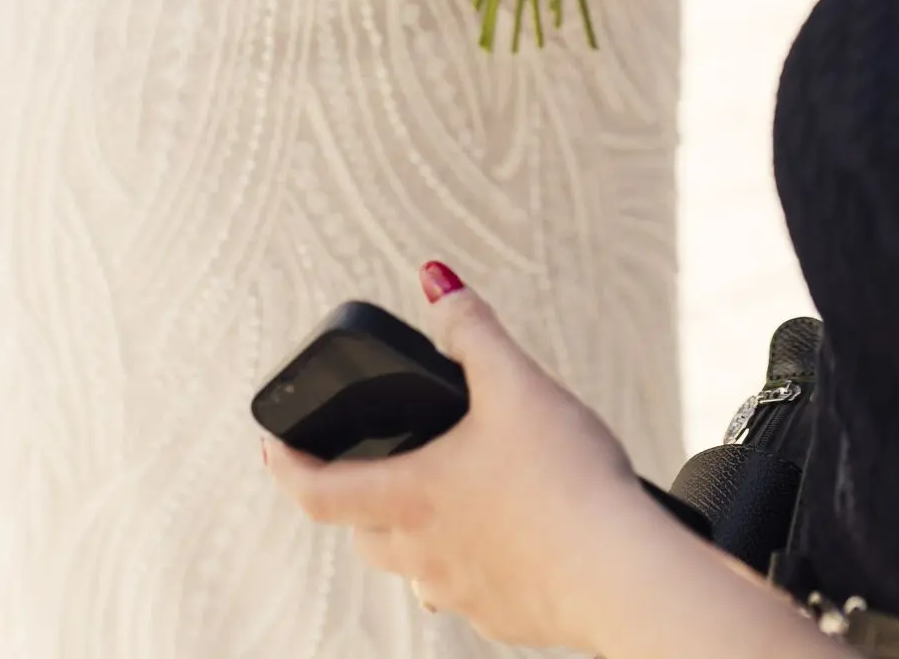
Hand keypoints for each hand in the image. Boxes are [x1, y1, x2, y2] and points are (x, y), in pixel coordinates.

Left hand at [264, 267, 651, 651]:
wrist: (624, 574)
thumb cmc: (568, 485)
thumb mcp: (517, 385)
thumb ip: (473, 329)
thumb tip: (436, 280)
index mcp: (414, 496)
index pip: (317, 490)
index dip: (286, 464)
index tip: (273, 446)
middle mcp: (426, 555)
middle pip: (363, 533)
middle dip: (355, 498)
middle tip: (366, 466)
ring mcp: (464, 592)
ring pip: (414, 569)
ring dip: (413, 535)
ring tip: (440, 499)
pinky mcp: (506, 617)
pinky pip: (468, 592)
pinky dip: (471, 563)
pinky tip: (506, 536)